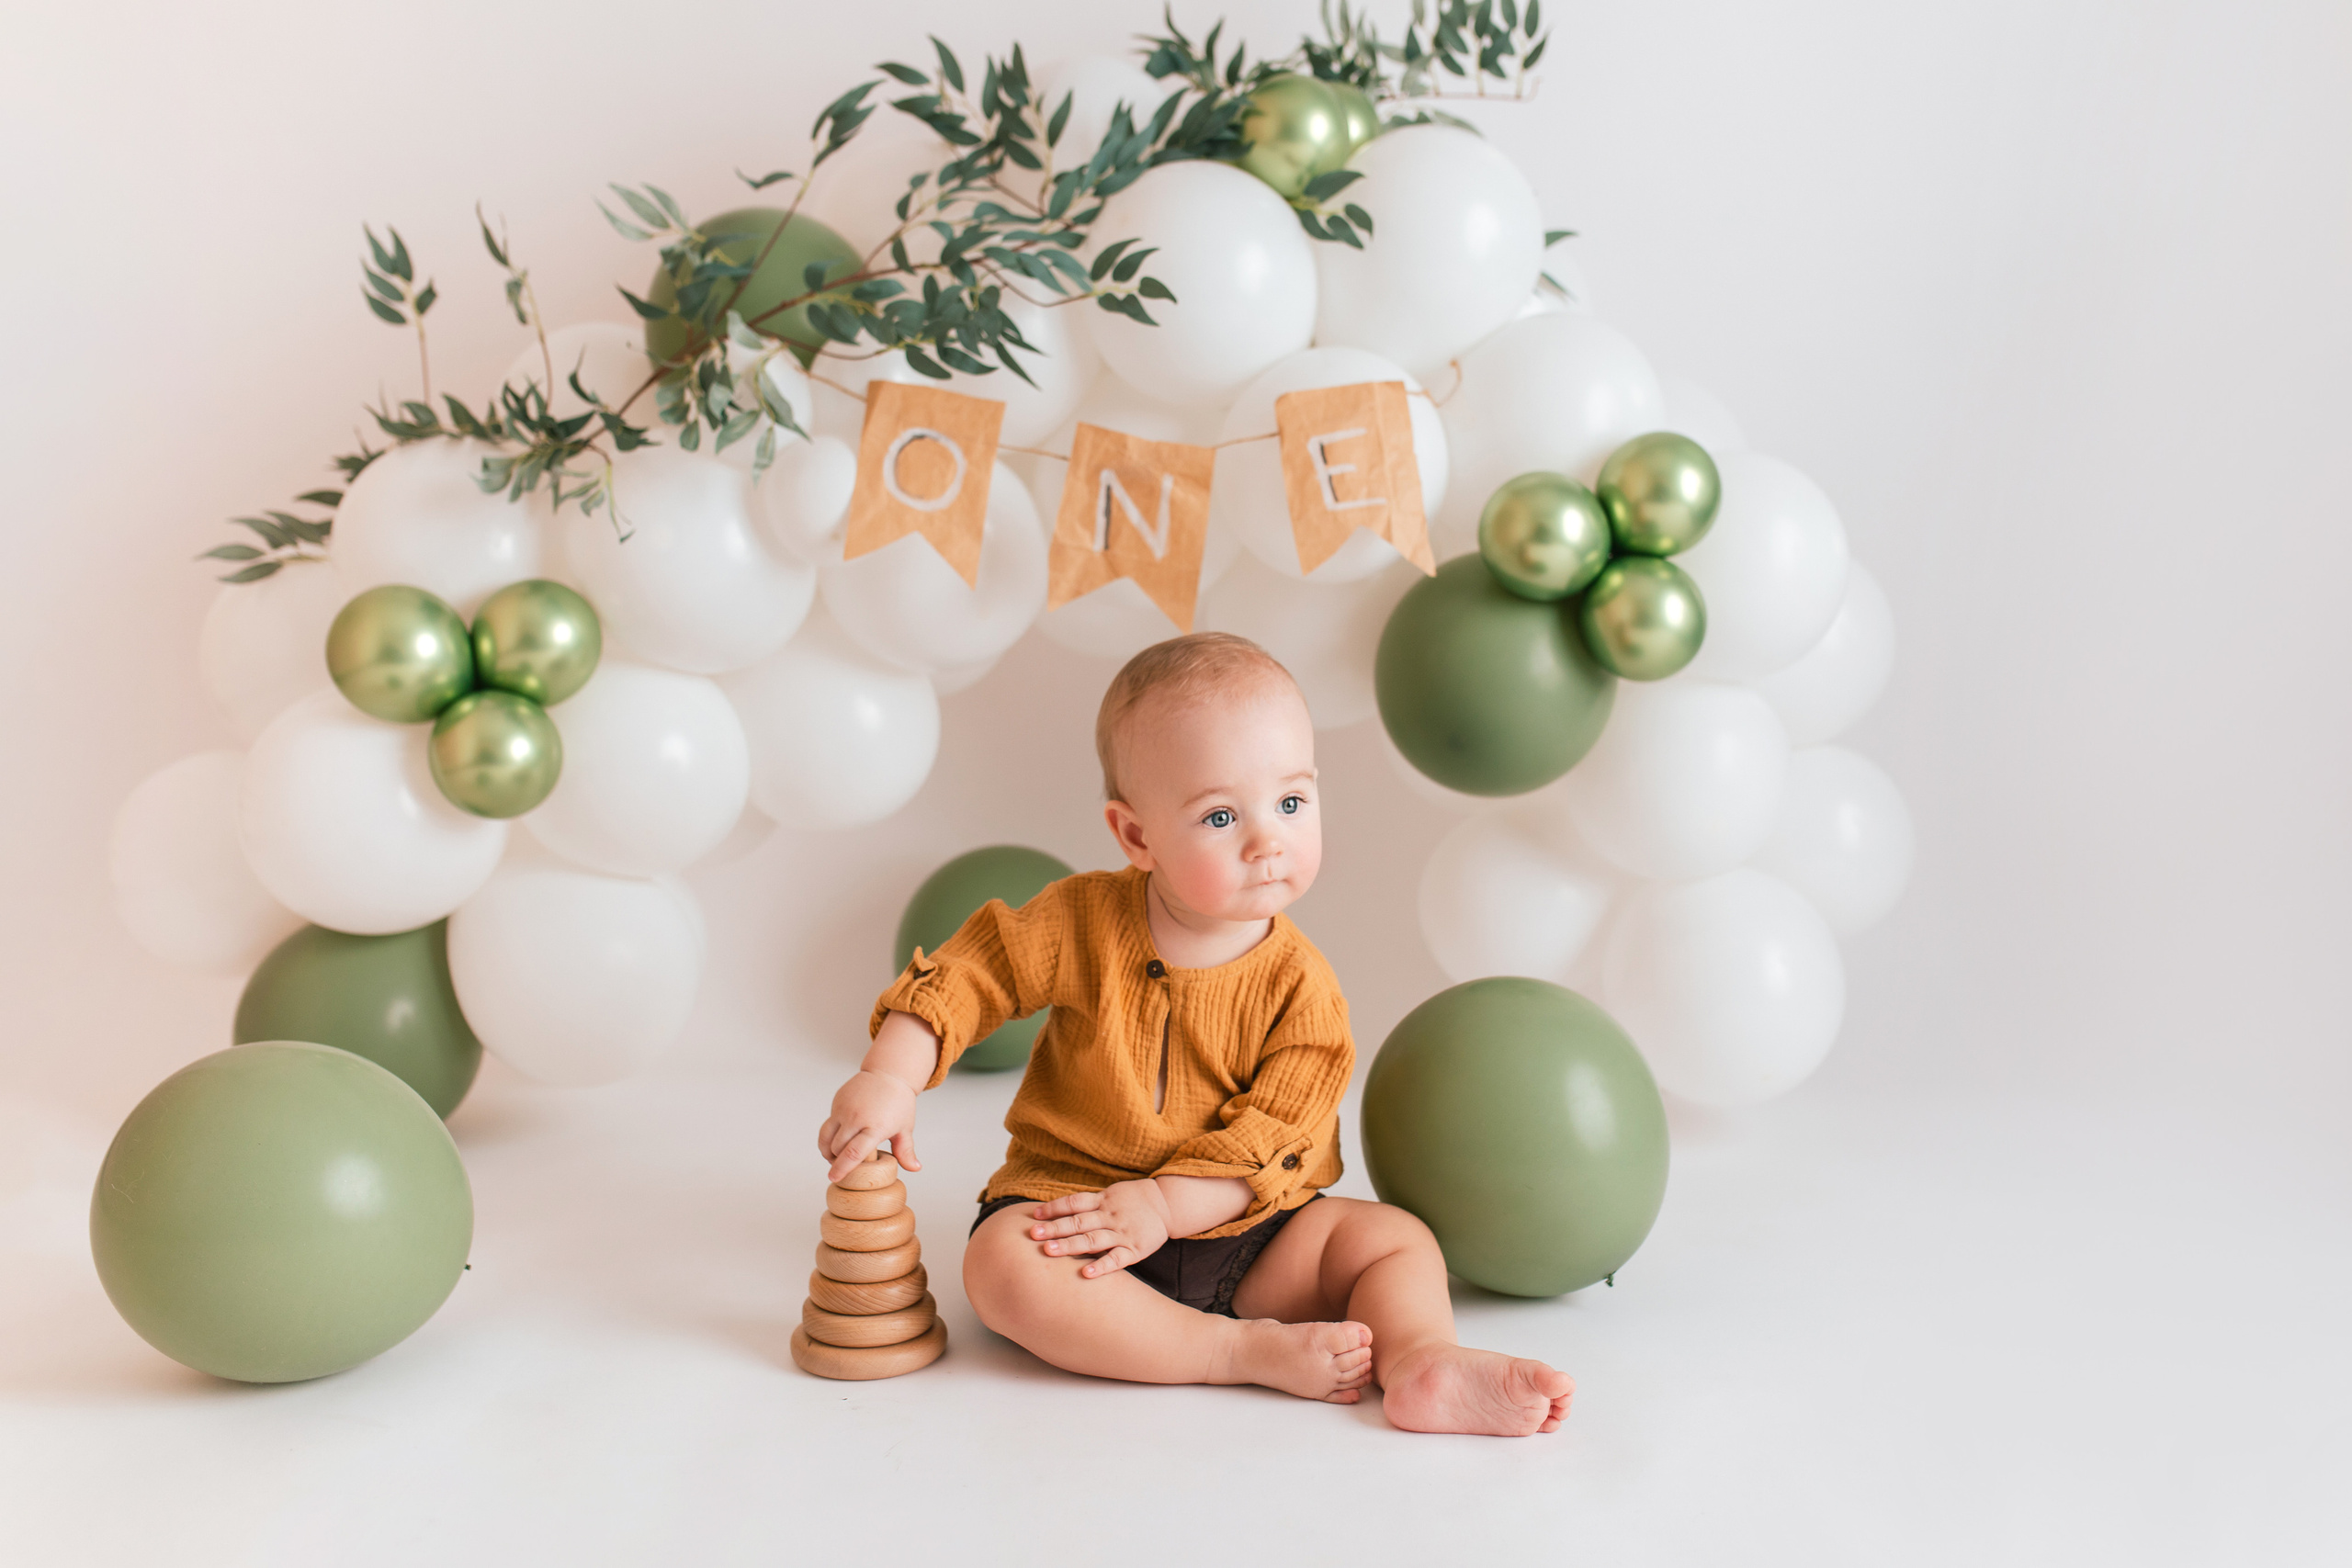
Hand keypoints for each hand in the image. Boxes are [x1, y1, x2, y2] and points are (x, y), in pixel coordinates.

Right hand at [819, 1069, 920, 1182]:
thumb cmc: (899, 1103)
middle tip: (840, 1167)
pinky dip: (830, 1135)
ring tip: (835, 1156)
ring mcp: (844, 1109)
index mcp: (876, 1127)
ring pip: (826, 1137)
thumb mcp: (905, 1128)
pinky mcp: (837, 1102)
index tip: (834, 1178)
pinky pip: (828, 1124)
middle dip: (836, 1161)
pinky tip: (840, 1138)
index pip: (854, 1153)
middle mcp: (856, 1117)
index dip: (842, 1168)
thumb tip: (915, 1168)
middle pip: (837, 1148)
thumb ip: (906, 1150)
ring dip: (828, 1150)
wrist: (888, 1074)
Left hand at [1026, 1180, 1172, 1277]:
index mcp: (1102, 1201)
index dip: (1054, 1208)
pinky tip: (1086, 1274)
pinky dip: (1102, 1266)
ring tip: (1049, 1251)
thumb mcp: (1110, 1195)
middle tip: (1033, 1234)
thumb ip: (1087, 1204)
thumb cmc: (1132, 1201)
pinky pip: (1117, 1259)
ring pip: (1093, 1239)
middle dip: (1055, 1228)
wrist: (1167, 1204)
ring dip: (1070, 1245)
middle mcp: (1109, 1216)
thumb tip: (1055, 1212)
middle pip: (1078, 1221)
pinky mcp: (1135, 1249)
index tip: (1035, 1216)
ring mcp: (1122, 1233)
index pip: (1074, 1203)